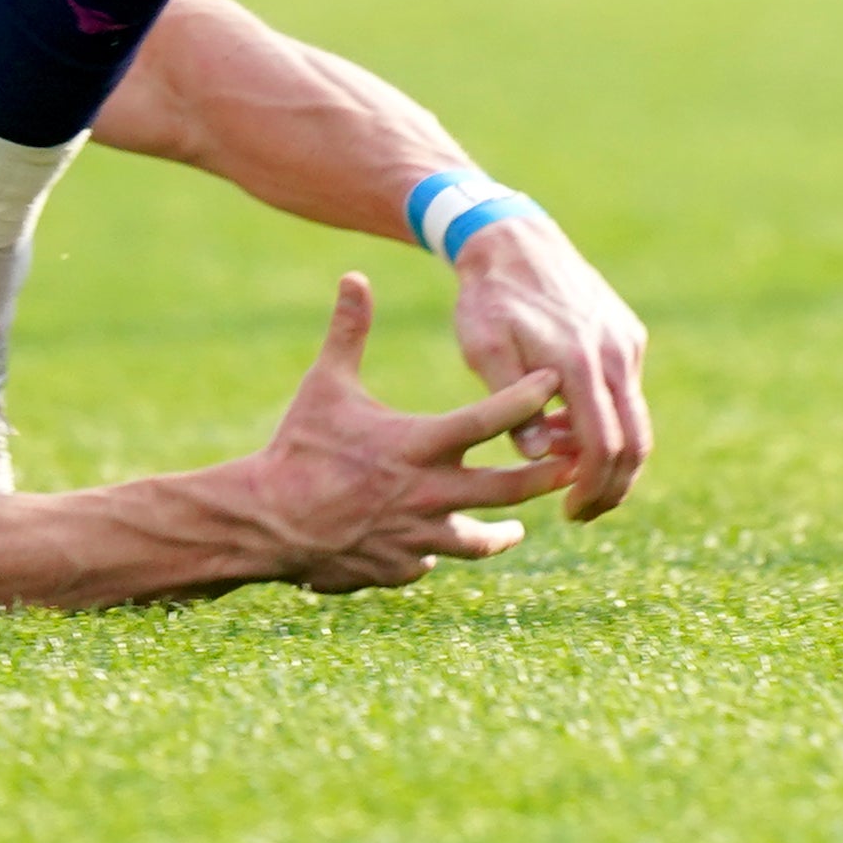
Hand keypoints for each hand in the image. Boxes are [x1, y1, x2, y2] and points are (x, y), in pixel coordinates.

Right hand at [240, 274, 565, 592]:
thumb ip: (349, 332)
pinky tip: (437, 541)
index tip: (554, 385)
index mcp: (420, 444)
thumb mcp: (325, 384)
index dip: (526, 399)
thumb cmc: (298, 447)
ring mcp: (419, 536)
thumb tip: (354, 275)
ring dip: (500, 532)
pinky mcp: (401, 567)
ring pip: (479, 540)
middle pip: (508, 488)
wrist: (266, 522)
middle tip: (576, 468)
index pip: (490, 419)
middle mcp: (430, 493)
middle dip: (546, 477)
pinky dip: (436, 549)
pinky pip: (431, 559)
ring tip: (517, 527)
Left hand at [446, 214, 651, 521]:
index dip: (593, 488)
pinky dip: (605, 420)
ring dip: (607, 454)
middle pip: (636, 442)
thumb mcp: (484, 351)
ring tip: (561, 466)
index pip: (605, 445)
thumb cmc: (488, 299)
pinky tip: (562, 424)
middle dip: (614, 486)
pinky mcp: (626, 333)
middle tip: (581, 510)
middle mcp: (615, 353)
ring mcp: (625, 342)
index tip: (571, 512)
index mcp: (580, 361)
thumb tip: (534, 456)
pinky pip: (626, 392)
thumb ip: (510, 406)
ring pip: (635, 419)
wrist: (513, 239)